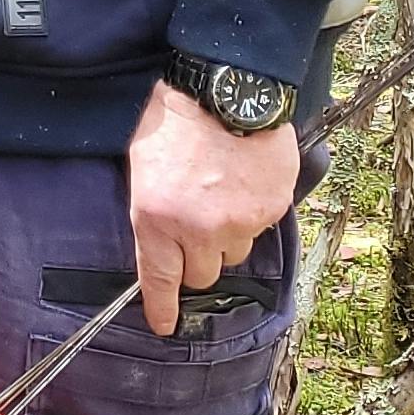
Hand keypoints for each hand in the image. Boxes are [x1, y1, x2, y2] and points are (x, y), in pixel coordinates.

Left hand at [125, 80, 298, 334]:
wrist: (225, 88)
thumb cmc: (174, 121)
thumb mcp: (142, 167)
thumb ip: (151, 212)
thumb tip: (160, 244)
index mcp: (156, 219)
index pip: (159, 280)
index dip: (162, 308)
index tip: (164, 326)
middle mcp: (198, 230)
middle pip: (202, 275)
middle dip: (197, 259)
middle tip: (195, 227)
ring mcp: (239, 222)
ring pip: (233, 253)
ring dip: (225, 236)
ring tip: (221, 195)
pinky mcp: (271, 210)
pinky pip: (259, 228)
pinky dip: (251, 214)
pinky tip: (243, 183)